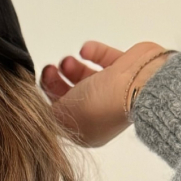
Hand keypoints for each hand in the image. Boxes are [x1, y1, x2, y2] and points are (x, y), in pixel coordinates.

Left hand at [40, 41, 173, 147]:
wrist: (141, 83)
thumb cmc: (104, 104)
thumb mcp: (66, 115)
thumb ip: (50, 114)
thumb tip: (41, 112)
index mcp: (89, 131)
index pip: (63, 115)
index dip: (49, 99)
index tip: (40, 84)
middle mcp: (102, 113)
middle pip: (74, 95)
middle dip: (58, 81)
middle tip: (50, 68)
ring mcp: (116, 90)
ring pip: (88, 78)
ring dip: (74, 68)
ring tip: (68, 60)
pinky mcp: (126, 69)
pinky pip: (105, 59)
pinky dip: (94, 53)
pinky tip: (85, 50)